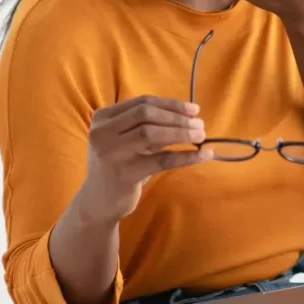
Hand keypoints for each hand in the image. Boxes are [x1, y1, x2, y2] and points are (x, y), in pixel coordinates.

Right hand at [77, 96, 211, 224]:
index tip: (194, 110)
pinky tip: (203, 155)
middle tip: (200, 124)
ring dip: (181, 133)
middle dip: (177, 117)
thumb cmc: (119, 166)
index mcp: (103, 118)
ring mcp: (111, 152)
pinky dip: (185, 156)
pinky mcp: (124, 173)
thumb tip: (189, 117)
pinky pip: (161, 161)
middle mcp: (102, 132)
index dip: (171, 104)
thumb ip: (148, 126)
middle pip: (146, 114)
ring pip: (151, 133)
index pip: (142, 102)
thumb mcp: (127, 140)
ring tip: (201, 136)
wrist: (99, 201)